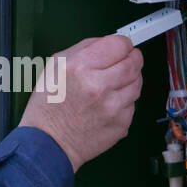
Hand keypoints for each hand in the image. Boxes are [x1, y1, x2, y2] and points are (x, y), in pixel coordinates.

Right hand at [20, 35, 143, 171]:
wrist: (49, 143)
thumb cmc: (49, 107)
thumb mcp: (55, 66)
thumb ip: (84, 48)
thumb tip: (107, 42)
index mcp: (81, 67)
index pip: (119, 44)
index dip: (122, 44)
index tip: (121, 47)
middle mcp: (99, 86)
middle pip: (134, 62)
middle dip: (131, 59)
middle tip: (124, 62)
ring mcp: (112, 107)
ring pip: (137, 83)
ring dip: (129, 81)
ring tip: (111, 86)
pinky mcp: (121, 124)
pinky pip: (132, 105)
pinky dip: (123, 102)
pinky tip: (107, 105)